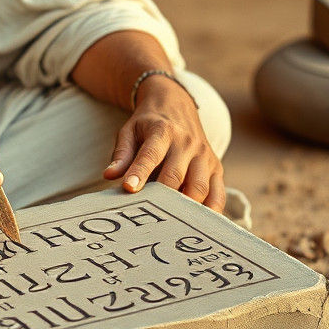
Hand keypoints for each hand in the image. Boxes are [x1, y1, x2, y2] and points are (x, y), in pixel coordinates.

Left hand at [102, 75, 224, 211]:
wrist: (176, 104)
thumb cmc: (148, 123)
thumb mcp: (129, 130)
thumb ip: (121, 154)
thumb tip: (110, 176)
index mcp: (163, 131)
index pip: (150, 155)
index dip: (139, 172)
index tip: (128, 188)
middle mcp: (188, 143)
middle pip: (176, 176)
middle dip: (162, 197)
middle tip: (148, 215)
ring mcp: (205, 156)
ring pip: (199, 188)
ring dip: (184, 208)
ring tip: (168, 223)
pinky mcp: (216, 168)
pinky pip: (218, 195)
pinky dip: (210, 212)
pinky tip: (196, 224)